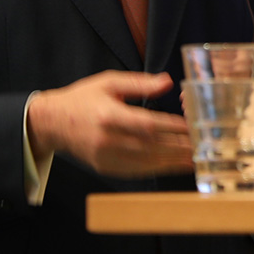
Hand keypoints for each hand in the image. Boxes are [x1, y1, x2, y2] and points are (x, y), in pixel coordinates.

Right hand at [26, 71, 194, 178]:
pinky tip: (172, 166)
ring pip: (145, 163)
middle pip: (150, 146)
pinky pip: (135, 171)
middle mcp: (107, 139)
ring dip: (172, 162)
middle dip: (178, 148)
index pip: (146, 124)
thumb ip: (139, 83)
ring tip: (193, 159)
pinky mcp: (105, 168)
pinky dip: (156, 169)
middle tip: (201, 147)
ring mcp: (105, 157)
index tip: (191, 127)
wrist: (51, 122)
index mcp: (109, 115)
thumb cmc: (82, 98)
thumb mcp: (109, 82)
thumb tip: (168, 82)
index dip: (171, 128)